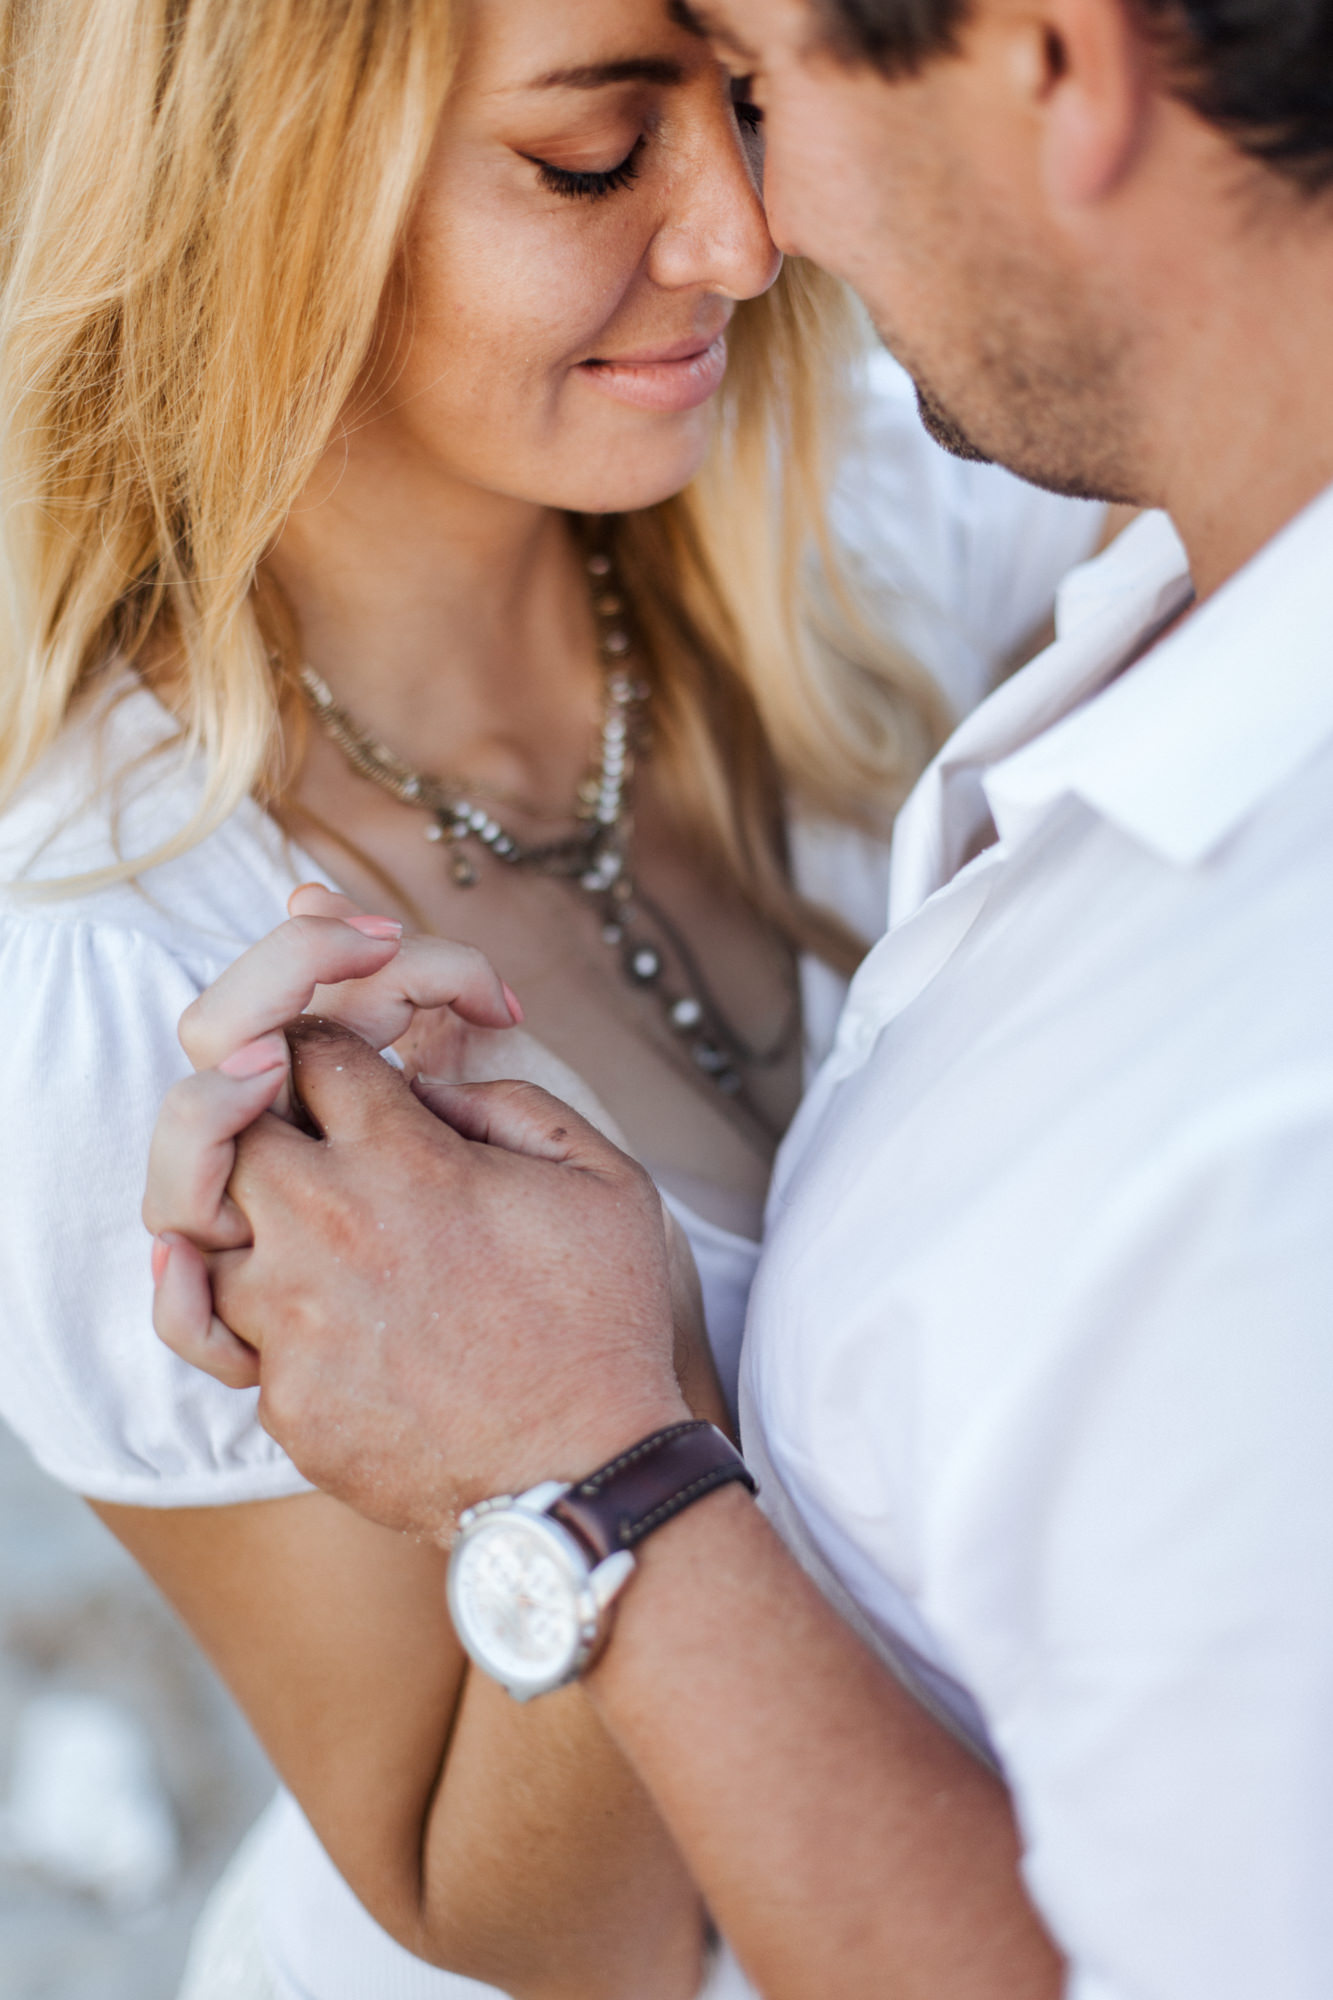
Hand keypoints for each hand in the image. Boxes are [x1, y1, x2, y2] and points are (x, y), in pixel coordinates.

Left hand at [144, 884, 627, 1385]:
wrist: (584, 1474)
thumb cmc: (601, 1323)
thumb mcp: (604, 1177)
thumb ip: (513, 1103)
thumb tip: (433, 1087)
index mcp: (405, 1159)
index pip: (309, 1053)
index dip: (325, 1055)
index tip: (347, 1085)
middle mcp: (328, 1227)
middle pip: (224, 1132)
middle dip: (261, 1128)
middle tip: (310, 1152)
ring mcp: (293, 1319)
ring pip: (208, 1240)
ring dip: (259, 1233)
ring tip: (324, 1252)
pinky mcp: (284, 1400)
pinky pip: (234, 1343)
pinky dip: (269, 1328)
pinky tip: (321, 1328)